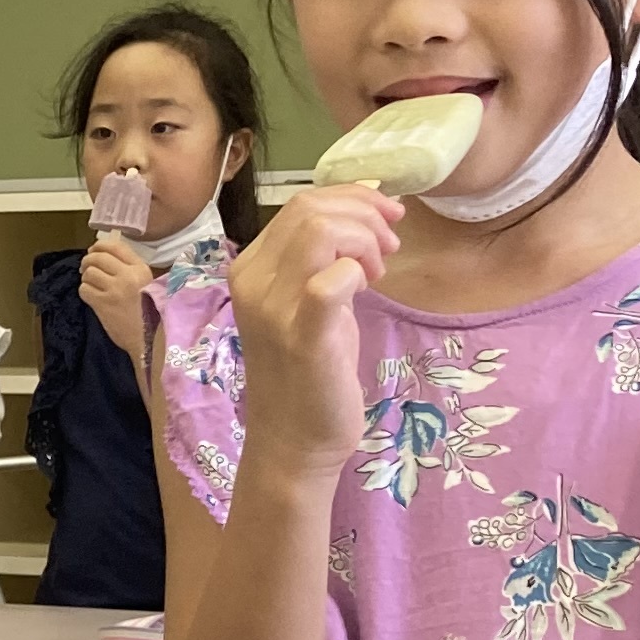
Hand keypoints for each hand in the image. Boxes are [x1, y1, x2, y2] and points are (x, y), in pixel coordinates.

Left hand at [77, 238, 156, 353]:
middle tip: (86, 268)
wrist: (150, 340)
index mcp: (141, 269)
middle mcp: (128, 275)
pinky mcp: (103, 304)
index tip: (94, 251)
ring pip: (89, 272)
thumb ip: (133, 271)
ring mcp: (114, 289)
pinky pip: (84, 289)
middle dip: (88, 260)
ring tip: (91, 284)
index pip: (115, 246)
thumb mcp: (150, 285)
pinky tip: (92, 297)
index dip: (100, 246)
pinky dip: (85, 291)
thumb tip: (109, 258)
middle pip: (98, 257)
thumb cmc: (151, 314)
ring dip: (86, 278)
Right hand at [224, 186, 399, 474]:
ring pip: (320, 230)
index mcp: (249, 269)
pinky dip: (358, 269)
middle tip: (390, 246)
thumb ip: (322, 260)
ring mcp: (274, 309)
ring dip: (364, 237)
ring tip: (380, 267)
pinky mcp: (304, 335)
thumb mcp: (305, 304)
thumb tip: (365, 213)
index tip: (386, 219)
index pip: (299, 205)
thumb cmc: (306, 373)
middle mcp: (252, 282)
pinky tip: (369, 288)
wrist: (293, 440)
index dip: (351, 198)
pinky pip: (331, 279)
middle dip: (364, 214)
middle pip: (310, 209)